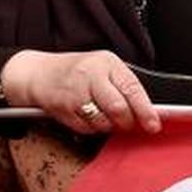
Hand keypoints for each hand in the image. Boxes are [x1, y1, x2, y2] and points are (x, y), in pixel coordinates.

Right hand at [0, 48, 160, 135]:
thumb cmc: (75, 71)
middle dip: (126, 122)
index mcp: (106, 63)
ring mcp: (75, 93)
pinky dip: (91, 128)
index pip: (132, 89)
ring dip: (107, 126)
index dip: (145, 110)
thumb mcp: (102, 67)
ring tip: (102, 115)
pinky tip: (87, 116)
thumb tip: (147, 111)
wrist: (37, 73)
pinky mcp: (63, 109)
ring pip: (103, 122)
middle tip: (127, 124)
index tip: (153, 125)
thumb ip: (123, 85)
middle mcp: (90, 76)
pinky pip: (87, 128)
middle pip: (118, 108)